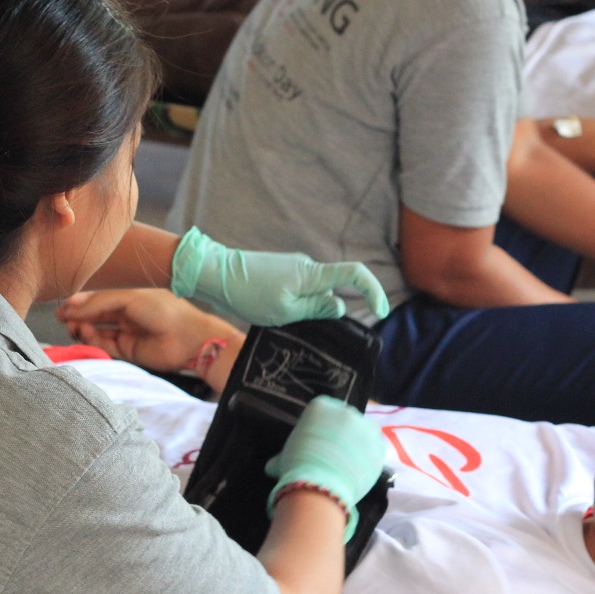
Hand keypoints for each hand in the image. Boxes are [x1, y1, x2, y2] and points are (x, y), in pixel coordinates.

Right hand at [56, 289, 233, 372]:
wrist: (187, 337)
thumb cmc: (163, 311)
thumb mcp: (129, 298)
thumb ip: (99, 302)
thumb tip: (71, 306)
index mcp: (129, 298)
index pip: (99, 300)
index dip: (80, 303)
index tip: (63, 307)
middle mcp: (126, 316)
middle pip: (95, 317)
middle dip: (78, 317)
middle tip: (64, 318)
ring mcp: (126, 334)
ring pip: (97, 332)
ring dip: (83, 329)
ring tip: (76, 327)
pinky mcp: (127, 351)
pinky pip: (104, 347)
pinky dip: (93, 342)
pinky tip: (86, 335)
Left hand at [172, 227, 391, 325]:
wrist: (213, 273)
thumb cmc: (248, 293)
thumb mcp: (285, 311)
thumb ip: (316, 309)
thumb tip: (339, 306)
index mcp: (312, 274)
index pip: (354, 274)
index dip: (373, 291)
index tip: (381, 312)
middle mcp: (307, 266)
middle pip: (333, 287)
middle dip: (328, 309)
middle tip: (306, 327)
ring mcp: (293, 267)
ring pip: (314, 291)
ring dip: (306, 308)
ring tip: (279, 319)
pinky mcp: (281, 271)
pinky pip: (300, 289)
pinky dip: (296, 303)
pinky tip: (273, 313)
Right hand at [265, 396, 388, 541]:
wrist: (320, 486)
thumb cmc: (296, 467)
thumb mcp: (283, 459)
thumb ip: (281, 457)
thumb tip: (271, 467)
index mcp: (320, 406)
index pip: (323, 409)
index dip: (321, 426)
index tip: (318, 440)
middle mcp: (345, 411)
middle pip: (345, 418)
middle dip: (341, 433)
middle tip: (334, 452)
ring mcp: (365, 427)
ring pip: (362, 431)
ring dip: (358, 442)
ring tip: (348, 461)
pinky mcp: (379, 444)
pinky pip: (375, 446)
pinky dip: (369, 455)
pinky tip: (360, 467)